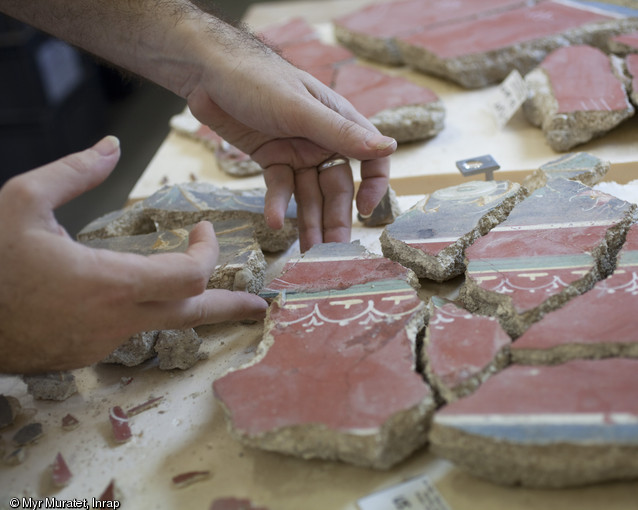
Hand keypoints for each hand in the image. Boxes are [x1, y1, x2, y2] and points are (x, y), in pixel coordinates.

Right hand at [0, 136, 266, 373]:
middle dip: (231, 306)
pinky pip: (132, 333)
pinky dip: (148, 313)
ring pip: (165, 326)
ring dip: (190, 307)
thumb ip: (73, 172)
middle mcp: (116, 320)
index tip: (204, 232)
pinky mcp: (87, 354)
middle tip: (261, 306)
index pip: (188, 276)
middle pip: (194, 314)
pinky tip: (141, 299)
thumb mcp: (21, 202)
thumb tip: (112, 145)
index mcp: (109, 283)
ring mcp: (103, 343)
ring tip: (212, 298)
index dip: (208, 253)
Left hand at [185, 34, 395, 250]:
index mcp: (340, 123)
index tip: (366, 211)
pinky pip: (279, 188)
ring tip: (308, 251)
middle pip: (336, 187)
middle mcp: (322, 141)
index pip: (371, 158)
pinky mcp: (271, 160)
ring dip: (309, 222)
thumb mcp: (301, 110)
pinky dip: (277, 205)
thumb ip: (342, 133)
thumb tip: (389, 147)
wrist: (208, 74)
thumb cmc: (259, 79)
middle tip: (333, 251)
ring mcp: (296, 152)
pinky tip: (274, 222)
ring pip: (309, 194)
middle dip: (335, 218)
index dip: (373, 186)